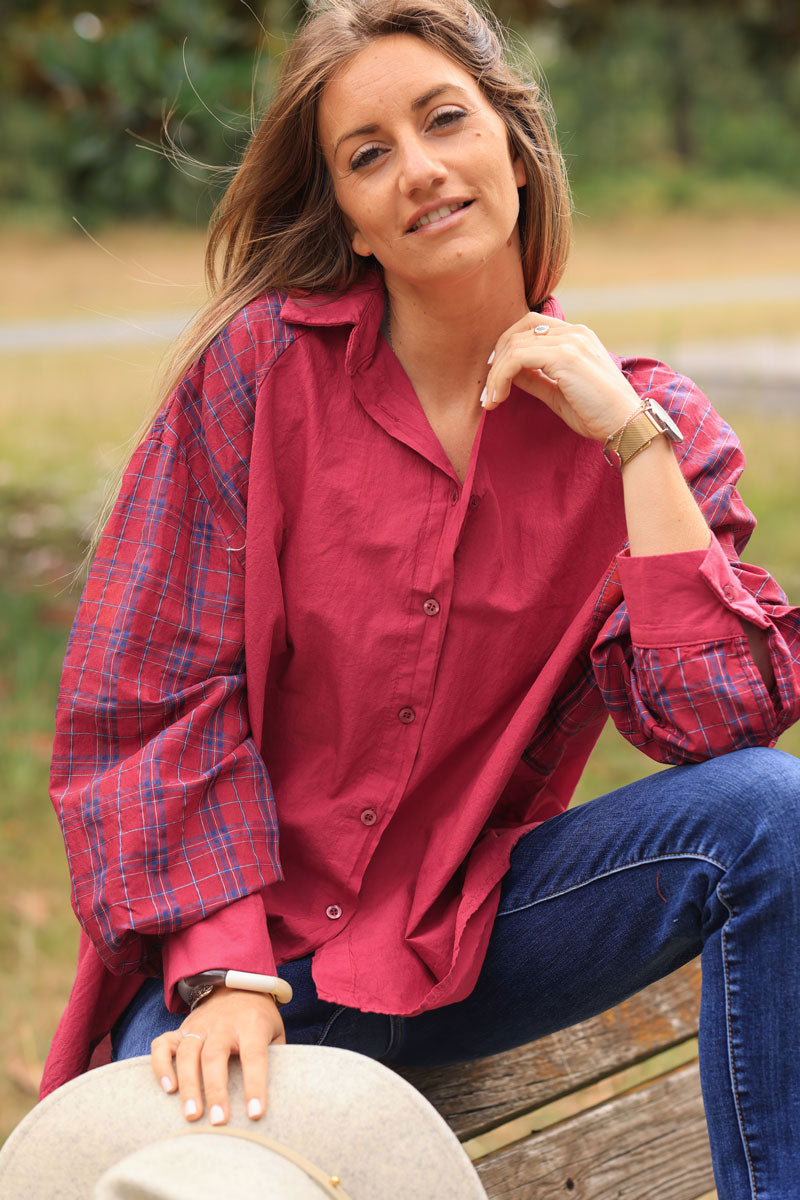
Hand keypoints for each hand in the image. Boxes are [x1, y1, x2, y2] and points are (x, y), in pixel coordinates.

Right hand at [151, 987, 285, 1123]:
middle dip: (215, 1090)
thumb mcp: (275, 1031)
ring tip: (192, 1115)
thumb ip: (276, 1058)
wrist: (236, 985)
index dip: (255, 1085)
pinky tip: (167, 1089)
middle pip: (215, 1055)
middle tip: (218, 1121)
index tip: (255, 1114)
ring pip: (188, 1053)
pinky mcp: (180, 1029)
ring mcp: (199, 1025)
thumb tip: (277, 1094)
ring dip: (188, 1085)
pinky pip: (162, 1045)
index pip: (254, 1055)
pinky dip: (161, 1066)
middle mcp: (223, 1024)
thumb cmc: (259, 1019)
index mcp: (251, 1024)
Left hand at [482, 312, 640, 441]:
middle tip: (487, 391)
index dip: (507, 348)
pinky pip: (518, 358)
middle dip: (497, 359)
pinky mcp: (565, 356)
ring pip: (514, 344)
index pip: (531, 326)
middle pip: (519, 329)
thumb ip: (535, 378)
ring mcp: (571, 341)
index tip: (495, 378)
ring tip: (490, 401)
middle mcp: (574, 332)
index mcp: (577, 337)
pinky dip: (501, 378)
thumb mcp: (558, 393)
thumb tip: (510, 374)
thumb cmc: (597, 415)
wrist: (626, 425)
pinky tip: (498, 399)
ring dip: (495, 374)